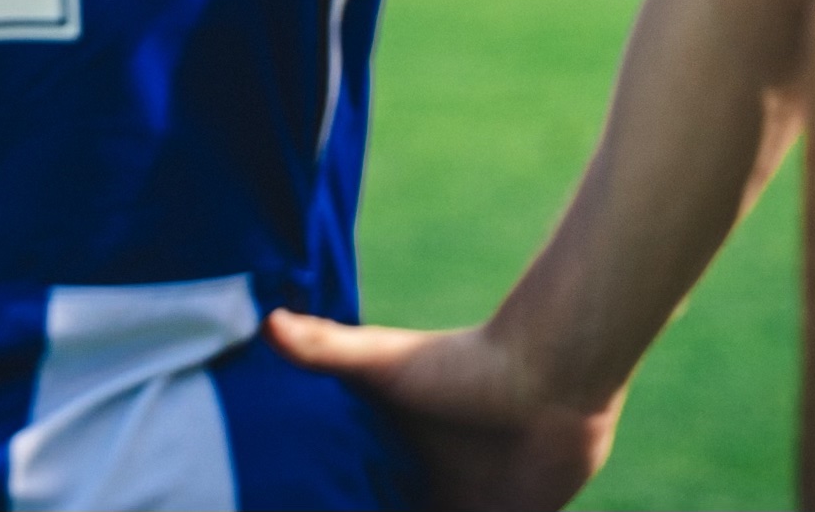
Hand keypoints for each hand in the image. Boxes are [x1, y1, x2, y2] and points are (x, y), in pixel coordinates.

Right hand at [259, 312, 618, 511]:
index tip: (280, 501)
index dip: (321, 496)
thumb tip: (265, 322)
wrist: (548, 379)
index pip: (343, 488)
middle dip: (348, 511)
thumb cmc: (463, 363)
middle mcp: (417, 482)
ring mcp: (457, 505)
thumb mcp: (383, 360)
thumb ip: (325, 347)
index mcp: (386, 450)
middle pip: (371, 506)